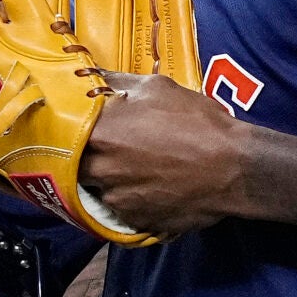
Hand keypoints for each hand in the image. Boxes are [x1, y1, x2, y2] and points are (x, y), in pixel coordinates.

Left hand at [77, 72, 252, 238]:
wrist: (234, 168)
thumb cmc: (196, 122)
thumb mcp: (156, 88)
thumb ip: (115, 81)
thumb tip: (90, 75)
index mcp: (99, 133)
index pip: (62, 132)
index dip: (66, 129)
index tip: (72, 125)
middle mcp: (99, 170)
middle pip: (74, 165)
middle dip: (84, 156)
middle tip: (105, 147)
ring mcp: (115, 200)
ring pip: (96, 189)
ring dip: (106, 179)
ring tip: (133, 167)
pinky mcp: (133, 221)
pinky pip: (119, 209)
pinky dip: (127, 199)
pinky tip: (148, 186)